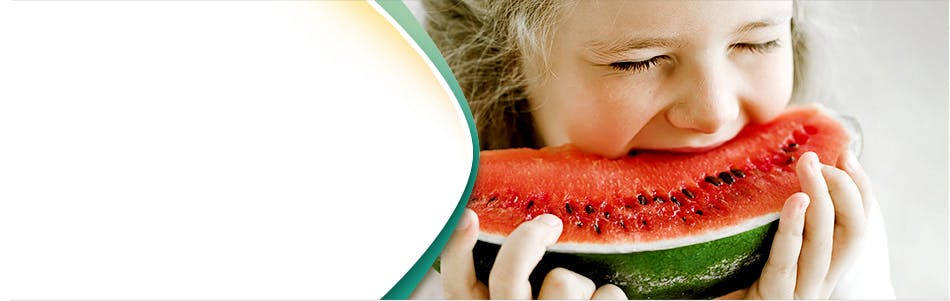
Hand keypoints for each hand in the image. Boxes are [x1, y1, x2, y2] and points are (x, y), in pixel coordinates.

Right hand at [440, 209, 627, 298]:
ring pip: (563, 281)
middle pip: (507, 274)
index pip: (457, 286)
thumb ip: (510, 279)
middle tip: (550, 223)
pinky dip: (609, 298)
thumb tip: (521, 228)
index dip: (457, 249)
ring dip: (580, 286)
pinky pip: (606, 294)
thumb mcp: (517, 300)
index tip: (469, 216)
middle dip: (529, 239)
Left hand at [722, 151, 872, 298]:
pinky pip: (785, 262)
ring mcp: (798, 293)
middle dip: (844, 187)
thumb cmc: (731, 279)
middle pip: (851, 231)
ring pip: (823, 243)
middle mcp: (818, 281)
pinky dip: (793, 228)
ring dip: (821, 196)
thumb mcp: (760, 244)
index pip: (855, 225)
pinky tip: (796, 200)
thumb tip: (781, 169)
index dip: (859, 189)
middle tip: (817, 156)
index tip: (844, 154)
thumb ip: (778, 219)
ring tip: (809, 164)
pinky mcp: (772, 299)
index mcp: (822, 267)